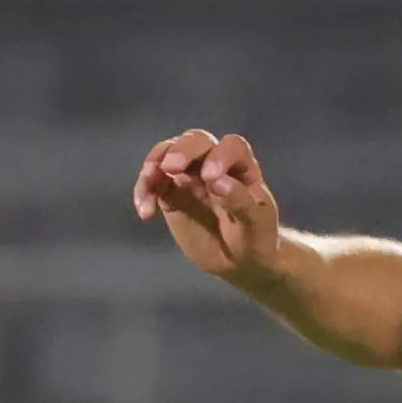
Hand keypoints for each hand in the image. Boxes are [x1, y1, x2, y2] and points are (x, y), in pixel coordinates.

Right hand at [132, 128, 287, 283]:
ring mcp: (189, 175)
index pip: (232, 147)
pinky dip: (145, 191)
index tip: (211, 178)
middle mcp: (214, 163)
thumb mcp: (256, 226)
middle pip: (195, 141)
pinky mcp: (170, 192)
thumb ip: (240, 201)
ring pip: (167, 155)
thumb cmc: (256, 239)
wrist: (239, 261)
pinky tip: (146, 213)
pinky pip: (152, 182)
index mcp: (242, 167)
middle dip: (181, 150)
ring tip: (150, 183)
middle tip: (169, 167)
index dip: (220, 155)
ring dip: (155, 164)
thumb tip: (217, 180)